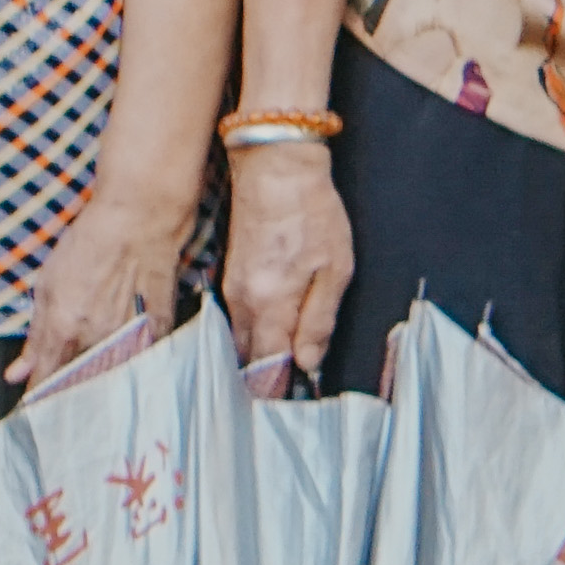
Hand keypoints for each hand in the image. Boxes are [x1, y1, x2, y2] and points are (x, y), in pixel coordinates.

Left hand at [9, 175, 189, 395]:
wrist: (139, 216)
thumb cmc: (91, 242)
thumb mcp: (48, 282)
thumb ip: (35, 334)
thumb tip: (17, 373)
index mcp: (65, 327)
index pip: (46, 378)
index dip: (39, 395)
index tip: (36, 405)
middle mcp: (96, 338)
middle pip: (81, 383)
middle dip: (70, 392)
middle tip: (66, 391)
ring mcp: (129, 335)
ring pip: (112, 376)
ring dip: (100, 381)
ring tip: (96, 377)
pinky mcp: (157, 328)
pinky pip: (144, 357)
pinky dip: (134, 363)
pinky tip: (128, 361)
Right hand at [215, 141, 351, 375]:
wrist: (275, 166)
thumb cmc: (311, 212)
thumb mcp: (334, 269)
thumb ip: (319, 321)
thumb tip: (308, 362)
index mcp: (270, 305)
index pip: (268, 366)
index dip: (282, 386)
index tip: (296, 398)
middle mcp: (243, 302)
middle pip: (249, 358)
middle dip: (266, 377)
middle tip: (289, 388)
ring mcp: (232, 288)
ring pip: (241, 339)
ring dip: (259, 354)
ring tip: (283, 363)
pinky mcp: (230, 273)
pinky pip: (238, 318)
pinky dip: (254, 331)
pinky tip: (272, 329)